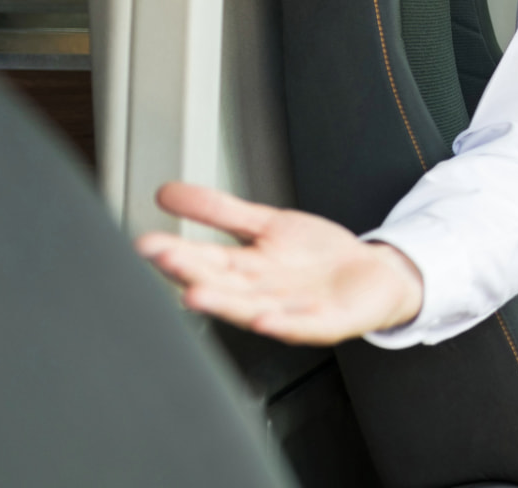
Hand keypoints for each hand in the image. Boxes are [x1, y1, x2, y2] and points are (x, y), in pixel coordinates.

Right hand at [135, 183, 423, 345]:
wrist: (371, 276)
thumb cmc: (315, 258)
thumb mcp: (267, 223)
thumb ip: (220, 212)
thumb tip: (166, 193)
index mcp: (245, 271)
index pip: (204, 260)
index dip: (176, 253)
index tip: (146, 243)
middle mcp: (261, 294)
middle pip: (221, 284)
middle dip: (191, 274)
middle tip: (163, 260)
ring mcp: (291, 311)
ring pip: (251, 309)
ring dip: (224, 304)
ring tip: (195, 295)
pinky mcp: (326, 323)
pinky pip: (301, 325)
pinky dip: (283, 324)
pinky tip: (264, 320)